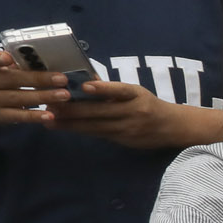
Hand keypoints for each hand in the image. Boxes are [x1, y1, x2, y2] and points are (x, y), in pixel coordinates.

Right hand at [0, 49, 71, 128]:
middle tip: (62, 79)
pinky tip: (50, 115)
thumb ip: (11, 65)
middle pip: (13, 80)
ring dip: (43, 97)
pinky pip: (18, 116)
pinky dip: (35, 116)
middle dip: (40, 79)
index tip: (8, 58)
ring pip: (19, 98)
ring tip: (64, 95)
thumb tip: (43, 62)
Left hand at [49, 81, 196, 149]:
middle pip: (100, 111)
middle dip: (73, 109)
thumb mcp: (136, 93)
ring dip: (70, 123)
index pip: (120, 90)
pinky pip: (98, 134)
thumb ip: (112, 90)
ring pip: (95, 125)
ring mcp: (128, 128)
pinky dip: (79, 130)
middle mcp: (133, 111)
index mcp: (136, 95)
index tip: (84, 86)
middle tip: (49, 105)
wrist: (173, 128)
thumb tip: (83, 82)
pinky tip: (64, 127)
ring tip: (49, 119)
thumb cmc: (148, 105)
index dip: (103, 88)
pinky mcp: (124, 140)